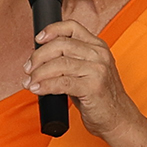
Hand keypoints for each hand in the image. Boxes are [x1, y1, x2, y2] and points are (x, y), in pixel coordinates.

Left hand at [26, 18, 139, 140]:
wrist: (118, 119)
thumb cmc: (100, 97)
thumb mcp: (88, 71)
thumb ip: (70, 60)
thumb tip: (39, 58)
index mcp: (98, 46)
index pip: (72, 27)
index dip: (52, 30)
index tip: (38, 39)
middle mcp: (99, 54)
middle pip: (61, 45)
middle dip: (38, 56)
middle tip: (28, 69)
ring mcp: (98, 70)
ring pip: (59, 64)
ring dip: (39, 73)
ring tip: (30, 82)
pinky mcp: (93, 87)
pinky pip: (62, 83)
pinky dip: (45, 86)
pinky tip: (37, 89)